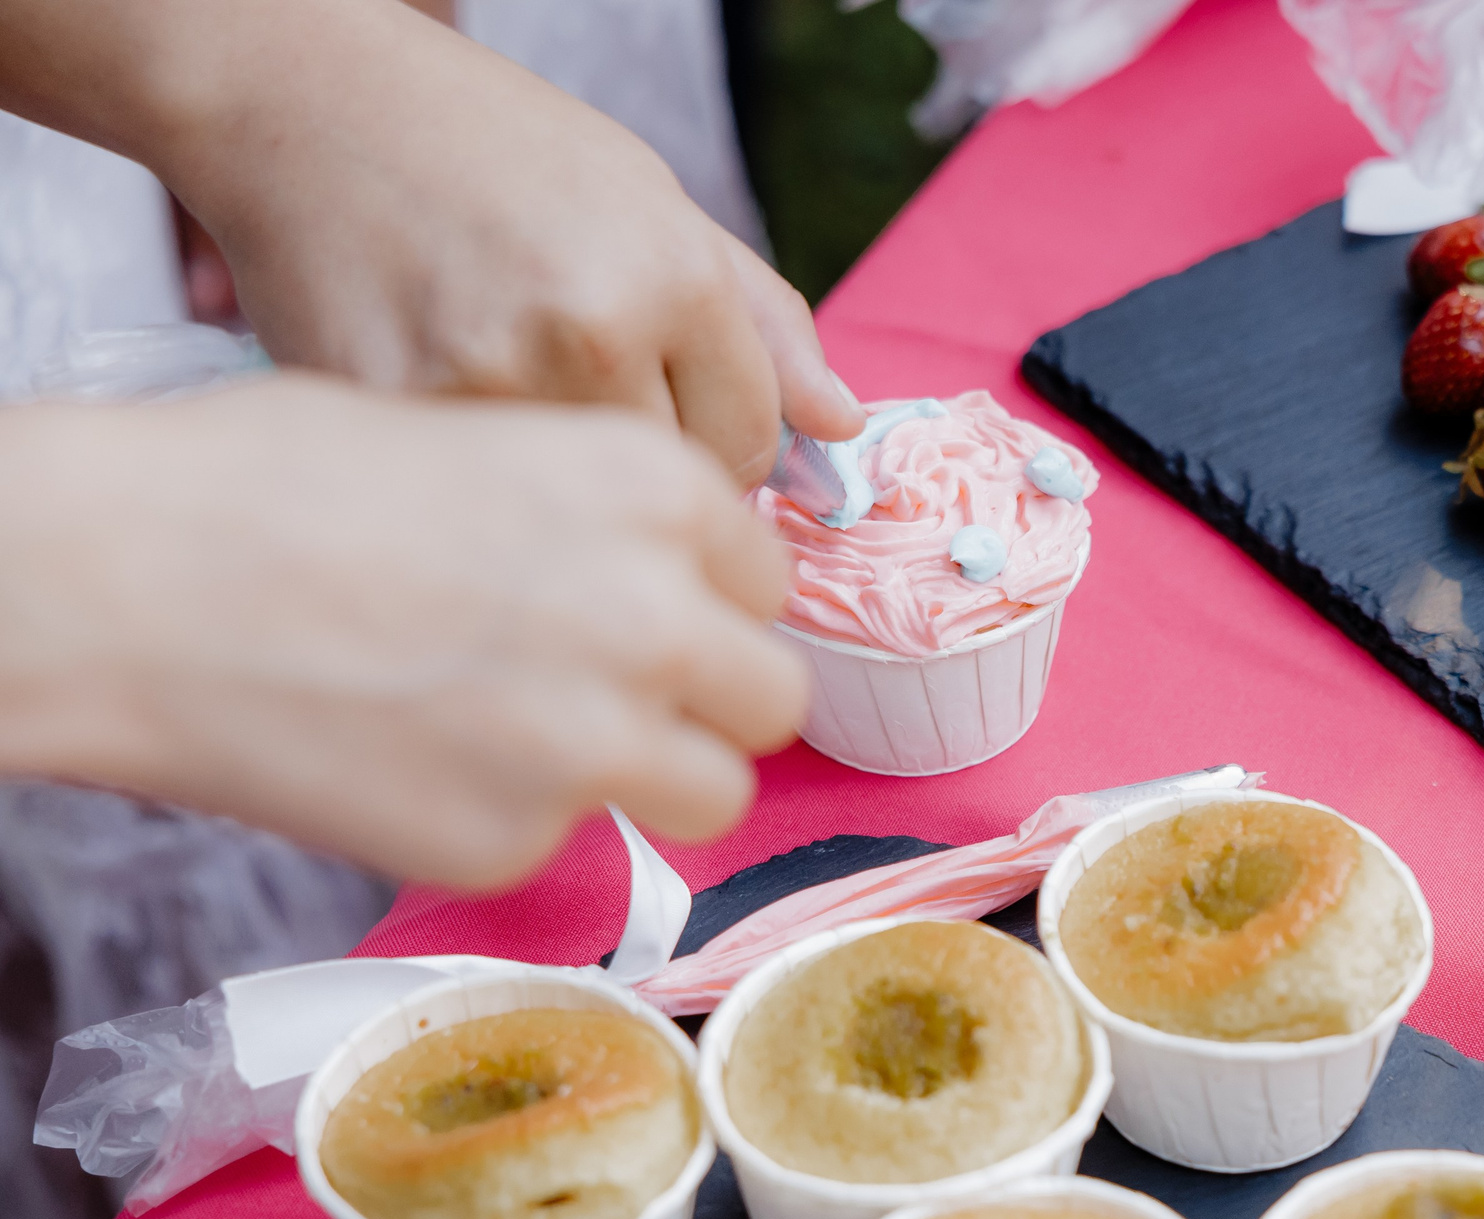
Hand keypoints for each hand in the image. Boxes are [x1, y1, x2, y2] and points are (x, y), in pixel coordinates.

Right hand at [0, 377, 809, 889]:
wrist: (121, 582)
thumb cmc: (263, 480)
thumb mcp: (473, 436)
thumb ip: (596, 513)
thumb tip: (655, 573)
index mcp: (651, 489)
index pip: (765, 577)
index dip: (708, 599)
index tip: (658, 609)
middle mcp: (656, 618)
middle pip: (771, 695)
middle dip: (710, 698)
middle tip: (628, 694)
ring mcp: (594, 744)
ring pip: (715, 791)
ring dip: (655, 775)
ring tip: (542, 741)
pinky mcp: (515, 844)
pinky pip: (570, 843)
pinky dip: (513, 816)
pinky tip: (416, 760)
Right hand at [66, 0, 863, 483]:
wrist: (303, 104)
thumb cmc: (489, 151)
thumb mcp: (651, 201)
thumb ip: (762, 318)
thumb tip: (843, 424)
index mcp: (673, 275)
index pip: (752, 444)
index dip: (720, 443)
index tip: (671, 417)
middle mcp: (592, 330)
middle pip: (671, 490)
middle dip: (641, 464)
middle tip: (576, 399)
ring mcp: (489, 380)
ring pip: (579, 513)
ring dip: (559, 484)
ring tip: (509, 391)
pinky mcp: (396, 418)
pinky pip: (480, 503)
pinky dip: (473, 483)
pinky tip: (444, 414)